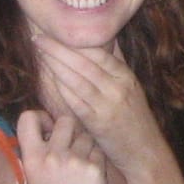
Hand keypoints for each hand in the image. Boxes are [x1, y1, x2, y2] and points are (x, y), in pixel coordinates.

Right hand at [16, 108, 107, 183]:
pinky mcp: (96, 170)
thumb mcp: (33, 179)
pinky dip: (98, 160)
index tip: (48, 129)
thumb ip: (40, 153)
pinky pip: (100, 152)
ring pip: (87, 135)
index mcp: (31, 158)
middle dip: (71, 130)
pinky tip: (91, 179)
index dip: (40, 117)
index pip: (28, 117)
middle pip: (66, 120)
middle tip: (72, 148)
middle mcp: (52, 156)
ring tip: (81, 168)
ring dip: (87, 146)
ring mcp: (75, 161)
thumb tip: (49, 128)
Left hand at [32, 33, 166, 179]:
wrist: (145, 152)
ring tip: (39, 53)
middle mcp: (119, 87)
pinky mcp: (99, 123)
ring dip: (55, 65)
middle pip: (85, 62)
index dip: (74, 41)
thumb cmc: (134, 119)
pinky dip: (61, 88)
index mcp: (126, 76)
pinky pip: (76, 101)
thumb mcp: (131, 88)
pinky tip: (48, 79)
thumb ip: (117, 64)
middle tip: (38, 38)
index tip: (55, 31)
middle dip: (59, 48)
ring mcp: (109, 105)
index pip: (98, 51)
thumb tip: (107, 38)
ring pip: (78, 79)